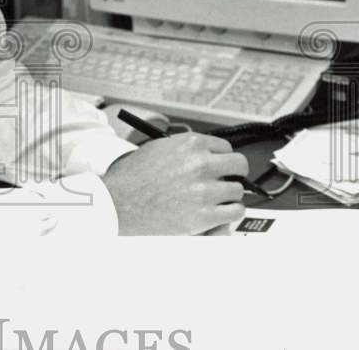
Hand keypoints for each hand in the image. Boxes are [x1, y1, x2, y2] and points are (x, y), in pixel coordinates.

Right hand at [102, 133, 247, 234]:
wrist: (119, 203)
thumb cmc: (133, 177)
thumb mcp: (158, 148)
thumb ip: (184, 149)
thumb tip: (204, 154)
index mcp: (190, 144)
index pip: (225, 147)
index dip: (222, 157)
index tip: (220, 164)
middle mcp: (201, 164)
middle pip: (239, 165)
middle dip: (233, 173)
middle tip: (227, 180)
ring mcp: (204, 190)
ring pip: (237, 190)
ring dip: (228, 195)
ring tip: (216, 199)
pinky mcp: (204, 215)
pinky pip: (235, 211)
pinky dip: (229, 212)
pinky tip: (218, 212)